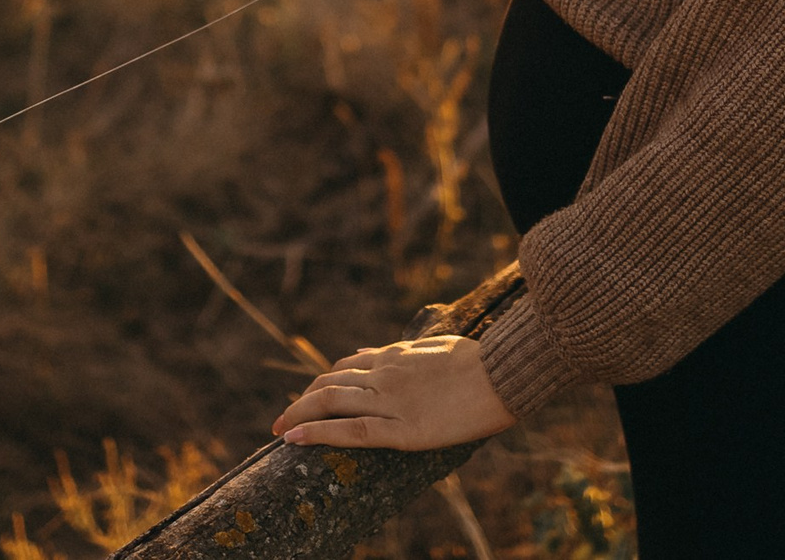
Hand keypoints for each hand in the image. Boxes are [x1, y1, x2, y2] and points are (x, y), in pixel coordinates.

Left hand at [269, 335, 516, 450]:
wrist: (505, 374)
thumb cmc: (484, 360)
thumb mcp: (439, 344)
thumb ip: (405, 350)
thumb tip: (369, 351)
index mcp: (398, 355)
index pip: (349, 366)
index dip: (324, 382)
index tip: (311, 397)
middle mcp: (387, 373)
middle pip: (330, 383)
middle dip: (302, 400)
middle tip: (281, 419)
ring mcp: (392, 400)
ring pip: (332, 402)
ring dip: (298, 415)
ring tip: (278, 430)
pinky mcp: (403, 430)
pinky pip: (351, 430)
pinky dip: (318, 433)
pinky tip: (295, 440)